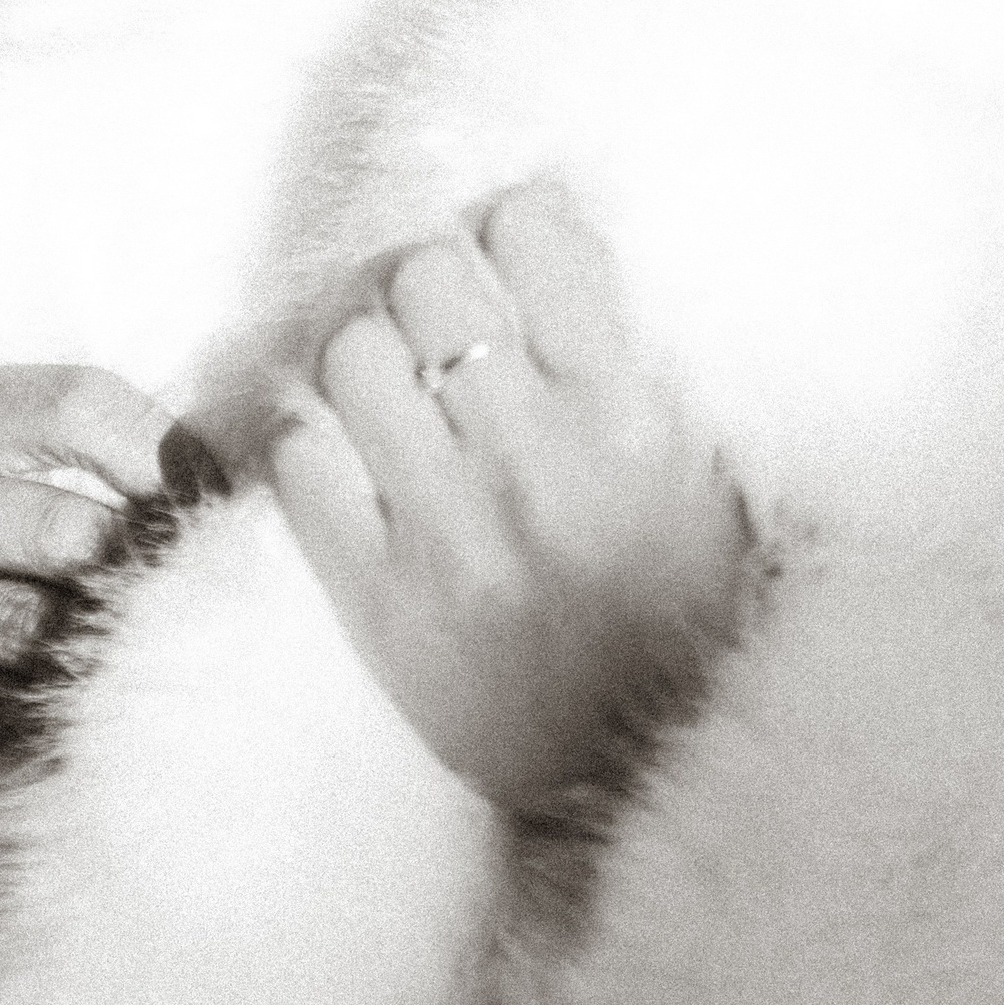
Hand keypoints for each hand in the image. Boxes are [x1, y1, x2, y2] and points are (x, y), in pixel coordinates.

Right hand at [0, 365, 222, 780]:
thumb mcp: (3, 469)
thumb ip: (94, 459)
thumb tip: (223, 489)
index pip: (80, 403)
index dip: (166, 452)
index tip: (216, 500)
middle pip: (71, 529)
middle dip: (140, 573)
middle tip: (184, 600)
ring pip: (37, 626)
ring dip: (93, 648)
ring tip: (119, 654)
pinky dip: (44, 711)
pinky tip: (65, 707)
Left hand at [270, 180, 751, 809]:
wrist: (651, 779)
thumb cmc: (694, 609)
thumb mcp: (703, 468)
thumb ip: (630, 360)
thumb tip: (547, 241)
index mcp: (627, 416)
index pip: (533, 232)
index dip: (517, 225)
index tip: (518, 255)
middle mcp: (531, 460)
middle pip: (425, 276)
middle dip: (435, 283)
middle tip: (450, 323)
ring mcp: (446, 533)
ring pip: (350, 354)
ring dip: (370, 354)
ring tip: (398, 388)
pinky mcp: (378, 603)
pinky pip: (299, 464)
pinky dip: (318, 445)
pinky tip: (358, 462)